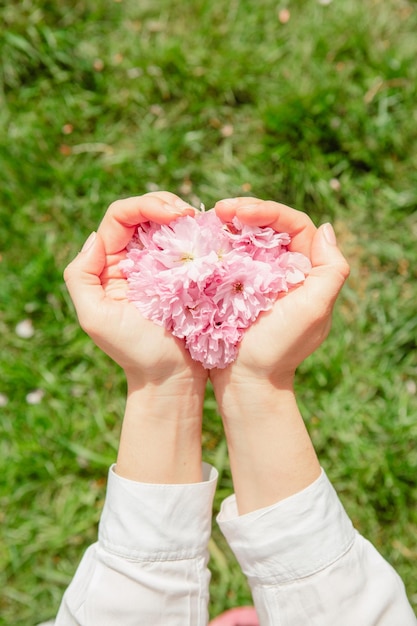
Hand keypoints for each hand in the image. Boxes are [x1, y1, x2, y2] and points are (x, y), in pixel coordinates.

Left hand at [64, 192, 207, 388]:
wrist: (170, 377)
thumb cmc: (134, 352)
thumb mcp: (95, 317)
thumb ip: (82, 276)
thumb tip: (96, 236)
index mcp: (108, 265)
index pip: (120, 218)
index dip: (145, 206)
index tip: (174, 216)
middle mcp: (132, 260)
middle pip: (144, 213)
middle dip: (165, 204)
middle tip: (188, 214)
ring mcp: (160, 267)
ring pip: (166, 224)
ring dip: (182, 215)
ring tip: (198, 221)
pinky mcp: (184, 276)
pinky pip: (188, 244)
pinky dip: (197, 234)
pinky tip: (207, 236)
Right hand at [210, 197, 349, 386]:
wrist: (248, 380)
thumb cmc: (281, 347)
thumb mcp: (314, 309)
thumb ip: (331, 269)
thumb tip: (326, 228)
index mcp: (305, 270)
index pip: (294, 225)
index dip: (270, 211)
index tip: (241, 212)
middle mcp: (283, 268)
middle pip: (269, 226)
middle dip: (247, 211)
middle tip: (221, 209)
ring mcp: (257, 277)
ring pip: (248, 237)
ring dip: (230, 223)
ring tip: (211, 217)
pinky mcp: (233, 287)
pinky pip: (228, 256)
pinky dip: (218, 243)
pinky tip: (204, 237)